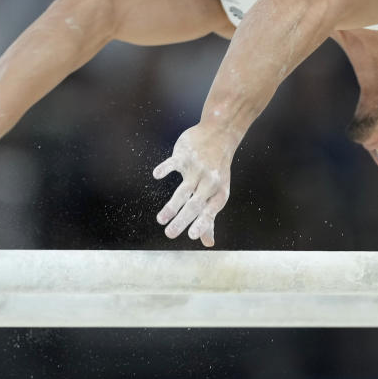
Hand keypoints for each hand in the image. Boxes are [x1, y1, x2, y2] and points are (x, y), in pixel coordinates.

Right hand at [153, 125, 235, 246]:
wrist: (220, 134)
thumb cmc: (217, 169)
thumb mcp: (218, 193)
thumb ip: (209, 218)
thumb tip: (208, 244)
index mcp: (219, 193)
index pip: (210, 212)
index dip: (202, 223)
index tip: (192, 236)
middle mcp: (209, 182)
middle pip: (195, 205)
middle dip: (182, 220)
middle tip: (169, 234)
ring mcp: (197, 168)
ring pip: (183, 190)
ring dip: (171, 205)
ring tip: (160, 220)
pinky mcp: (185, 155)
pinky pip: (173, 163)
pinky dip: (165, 169)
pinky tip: (157, 176)